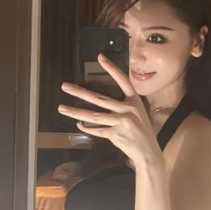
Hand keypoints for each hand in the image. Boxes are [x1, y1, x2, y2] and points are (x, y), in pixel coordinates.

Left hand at [58, 54, 163, 168]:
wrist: (148, 152)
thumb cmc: (142, 132)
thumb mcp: (138, 114)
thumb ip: (122, 107)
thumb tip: (100, 104)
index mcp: (134, 101)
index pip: (123, 81)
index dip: (112, 69)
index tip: (100, 57)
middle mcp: (128, 109)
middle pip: (100, 99)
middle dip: (80, 92)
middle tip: (64, 86)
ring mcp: (121, 122)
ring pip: (93, 116)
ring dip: (75, 112)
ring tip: (62, 108)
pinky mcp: (115, 135)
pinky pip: (97, 130)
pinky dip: (87, 128)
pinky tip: (78, 125)